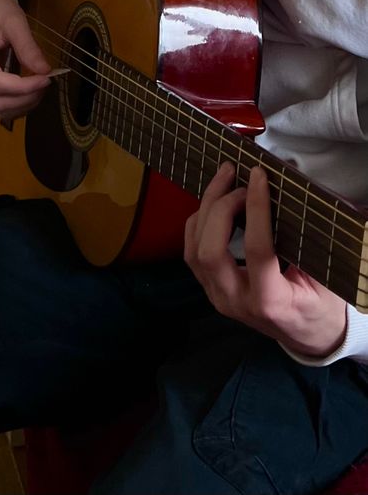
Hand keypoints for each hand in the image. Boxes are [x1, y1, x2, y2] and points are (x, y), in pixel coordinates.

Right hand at [0, 0, 51, 118]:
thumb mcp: (15, 22)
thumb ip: (28, 47)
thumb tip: (45, 71)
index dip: (23, 87)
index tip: (46, 79)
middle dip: (24, 99)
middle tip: (45, 85)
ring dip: (21, 105)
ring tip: (40, 89)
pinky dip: (15, 105)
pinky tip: (30, 94)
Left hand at [184, 162, 346, 358]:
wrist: (307, 337)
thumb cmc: (319, 306)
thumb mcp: (322, 279)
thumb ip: (304, 243)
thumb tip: (289, 194)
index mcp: (271, 301)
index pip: (257, 250)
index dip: (256, 208)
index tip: (259, 176)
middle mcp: (236, 301)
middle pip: (210, 251)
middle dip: (219, 207)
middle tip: (238, 177)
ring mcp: (218, 297)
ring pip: (193, 250)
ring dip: (204, 209)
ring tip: (224, 178)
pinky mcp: (209, 289)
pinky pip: (191, 253)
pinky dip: (198, 222)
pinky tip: (213, 202)